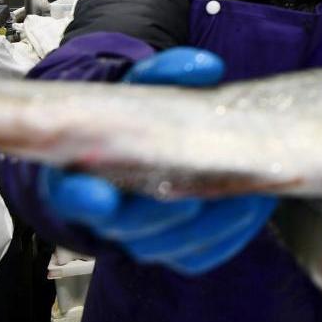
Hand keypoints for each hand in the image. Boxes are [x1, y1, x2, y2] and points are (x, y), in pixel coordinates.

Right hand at [41, 48, 279, 274]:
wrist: (152, 141)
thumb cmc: (138, 116)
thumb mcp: (143, 85)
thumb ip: (167, 72)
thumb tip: (206, 67)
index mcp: (79, 176)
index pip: (71, 196)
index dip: (83, 199)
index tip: (99, 194)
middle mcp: (107, 216)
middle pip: (127, 227)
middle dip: (158, 217)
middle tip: (191, 202)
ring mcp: (141, 237)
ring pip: (168, 245)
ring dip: (204, 227)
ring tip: (239, 201)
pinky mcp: (176, 248)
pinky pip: (200, 255)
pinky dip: (227, 236)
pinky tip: (250, 210)